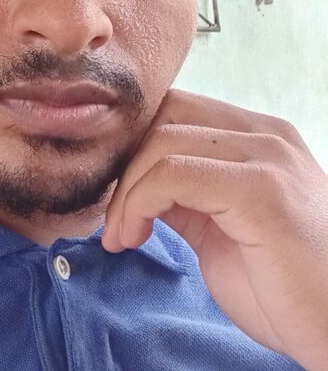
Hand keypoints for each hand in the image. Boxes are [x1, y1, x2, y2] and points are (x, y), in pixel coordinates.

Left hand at [101, 88, 327, 369]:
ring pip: (161, 142)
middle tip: (115, 217)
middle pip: (164, 115)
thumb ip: (184, 194)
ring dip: (126, 192)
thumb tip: (131, 179)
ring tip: (123, 235)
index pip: (176, 109)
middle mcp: (267, 135)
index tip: (117, 193)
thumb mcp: (221, 228)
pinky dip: (138, 203)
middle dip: (125, 163)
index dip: (134, 145)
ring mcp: (267, 157)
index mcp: (259, 137)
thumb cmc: (285, 289)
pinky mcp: (261, 191)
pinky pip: (173, 175)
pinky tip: (134, 237)